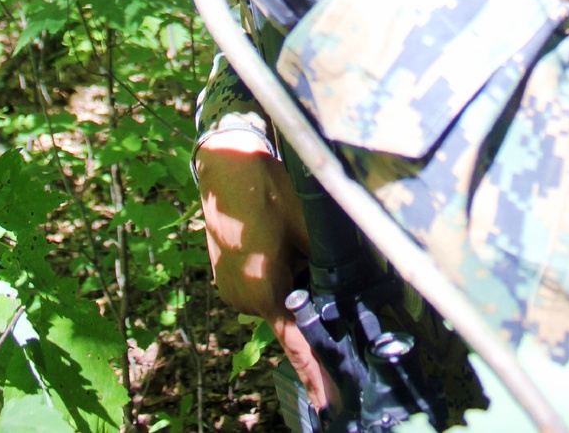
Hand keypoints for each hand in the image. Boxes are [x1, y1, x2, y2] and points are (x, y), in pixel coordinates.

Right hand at [196, 132, 331, 410]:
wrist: (227, 165)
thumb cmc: (269, 191)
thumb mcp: (305, 228)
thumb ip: (322, 267)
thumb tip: (344, 291)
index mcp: (264, 291)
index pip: (297, 343)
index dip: (315, 374)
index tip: (327, 402)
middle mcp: (242, 299)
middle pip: (287, 319)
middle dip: (307, 309)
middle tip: (317, 276)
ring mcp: (229, 289)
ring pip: (273, 303)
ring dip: (289, 289)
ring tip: (290, 245)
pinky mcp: (225, 277)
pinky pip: (259, 291)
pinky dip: (274, 280)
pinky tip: (278, 248)